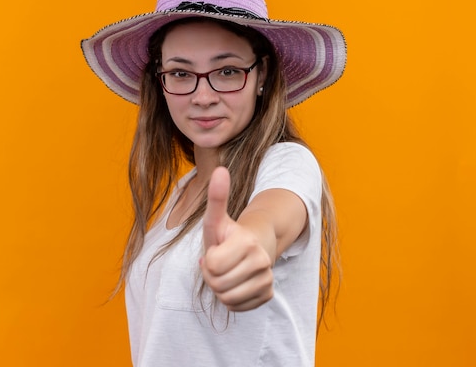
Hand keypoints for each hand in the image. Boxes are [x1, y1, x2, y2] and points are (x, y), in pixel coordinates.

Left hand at [200, 167, 273, 311]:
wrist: (253, 247)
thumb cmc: (228, 234)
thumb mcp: (217, 218)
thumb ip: (217, 196)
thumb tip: (220, 169)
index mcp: (246, 242)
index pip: (212, 266)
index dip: (207, 261)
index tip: (214, 250)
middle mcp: (261, 261)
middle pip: (218, 285)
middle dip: (211, 277)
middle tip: (219, 264)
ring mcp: (267, 278)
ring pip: (227, 299)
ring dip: (220, 288)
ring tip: (226, 273)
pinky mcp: (268, 294)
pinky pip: (237, 307)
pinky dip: (231, 299)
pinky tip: (236, 283)